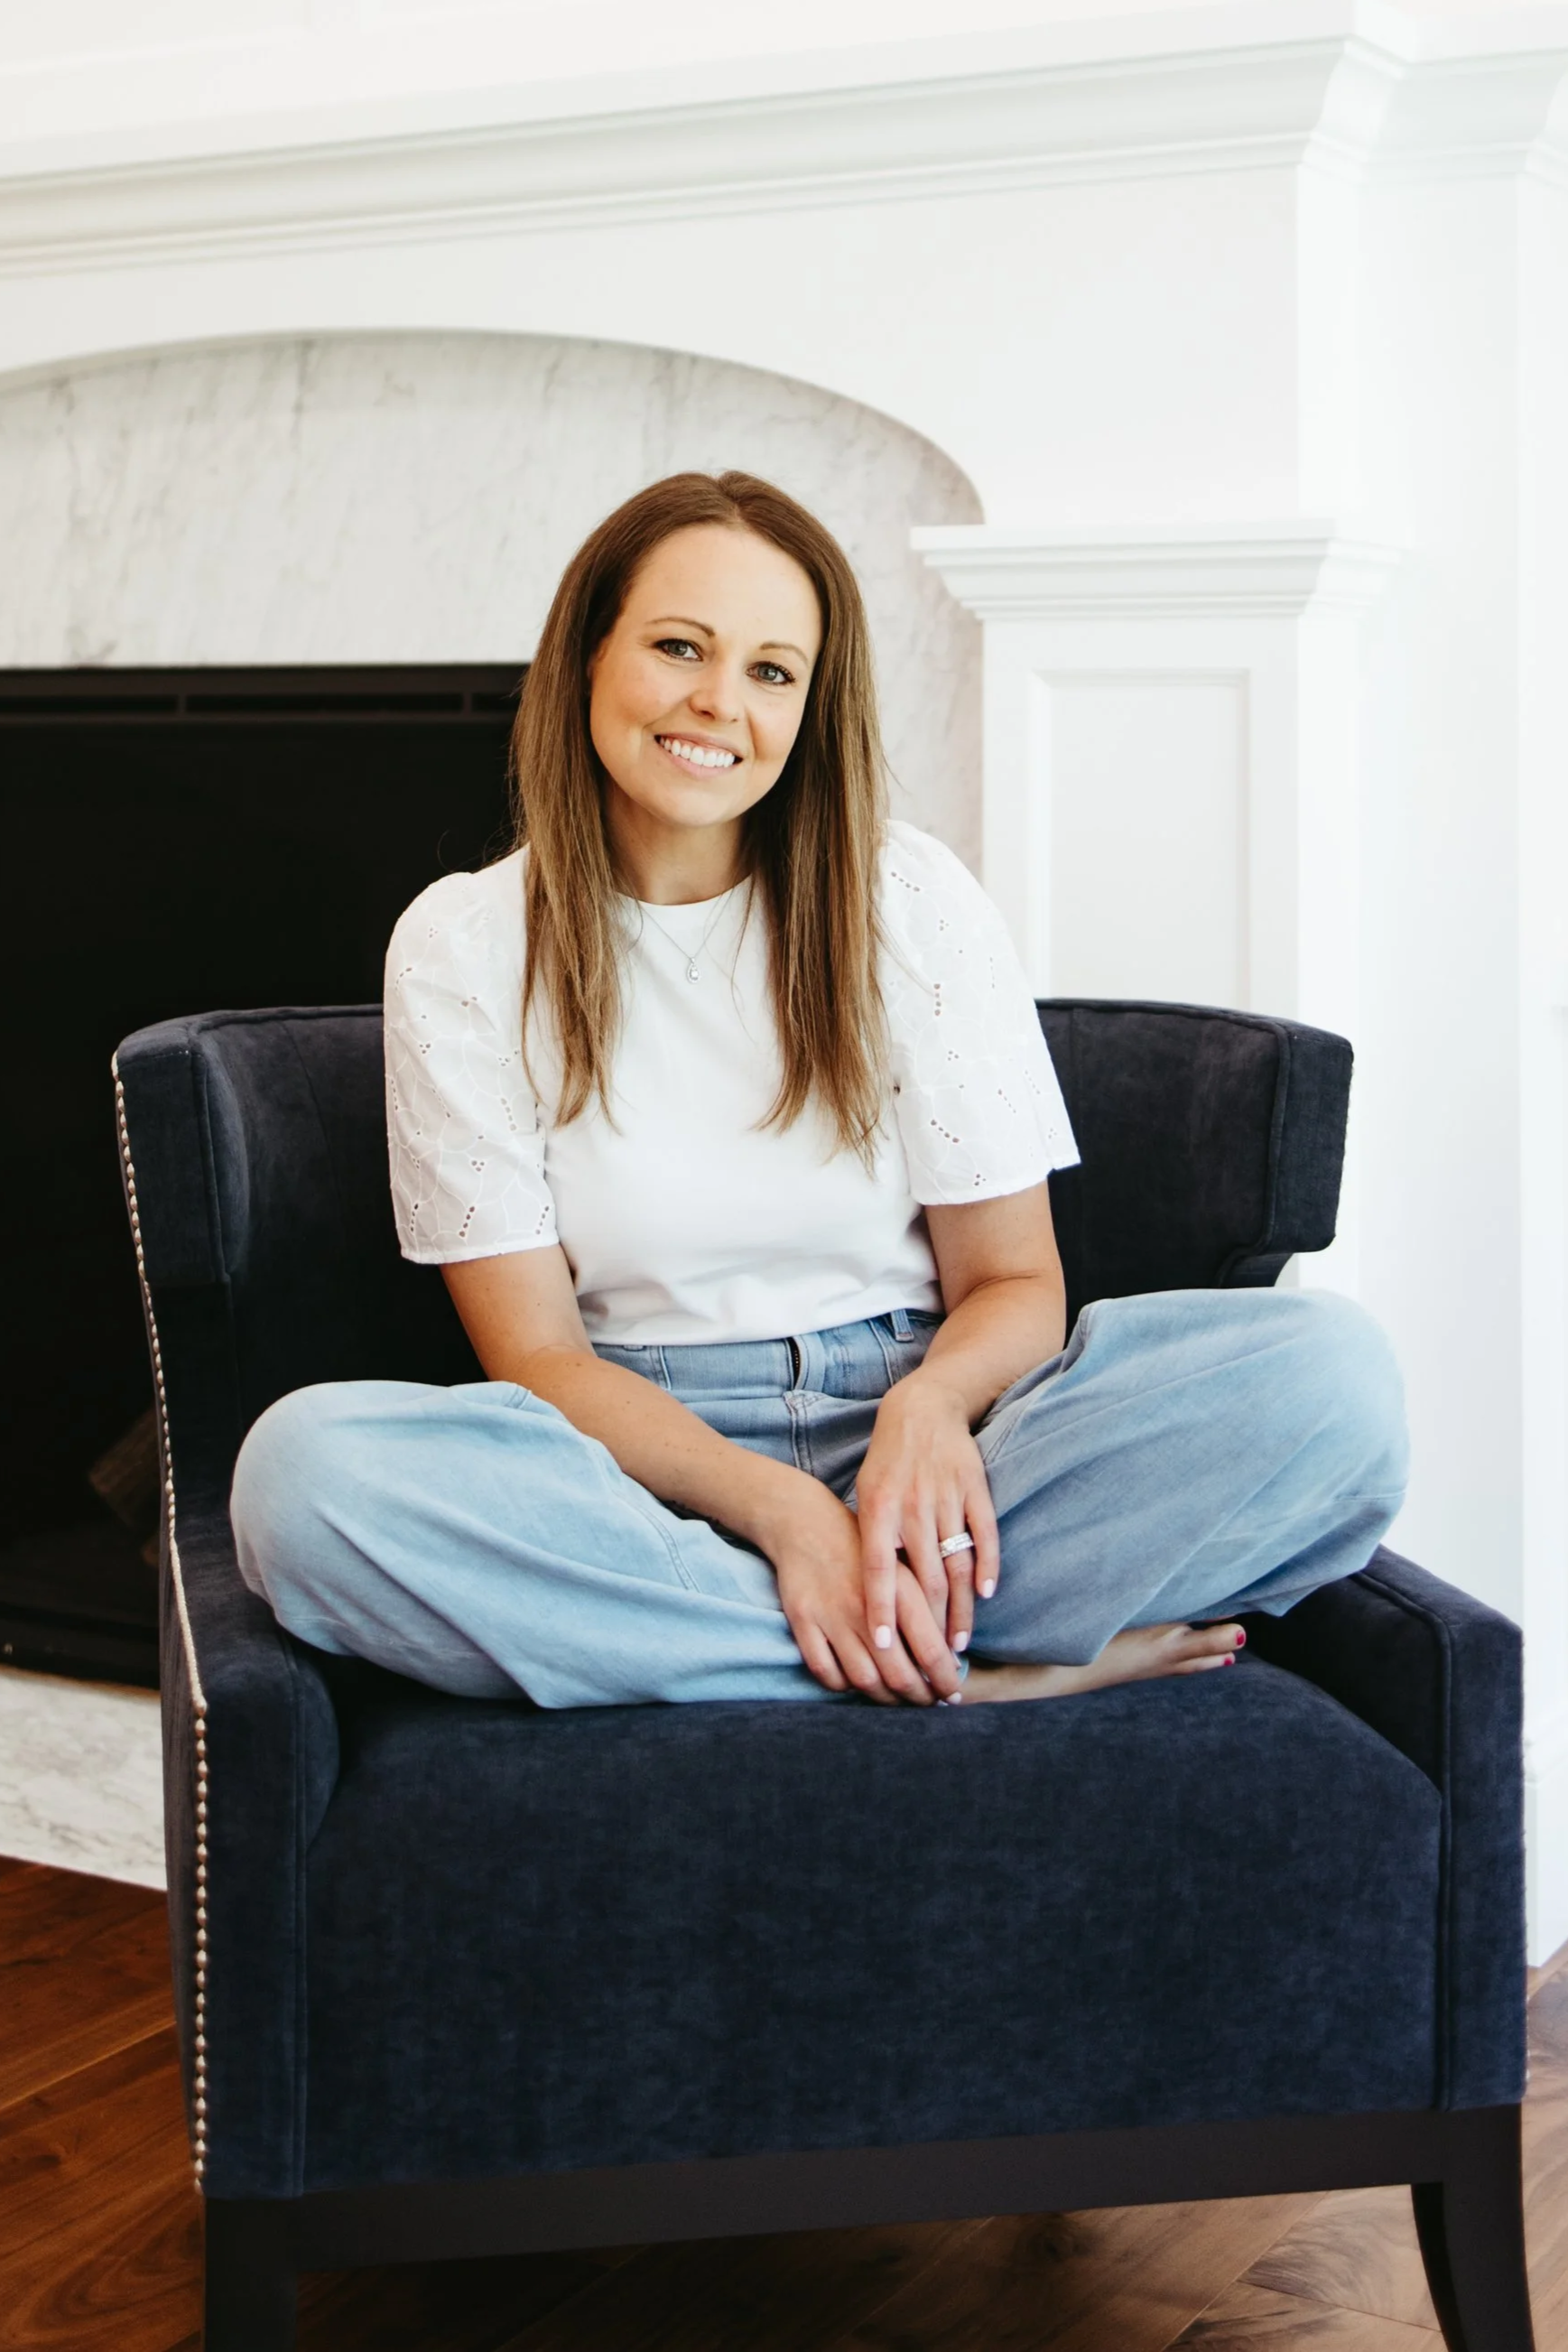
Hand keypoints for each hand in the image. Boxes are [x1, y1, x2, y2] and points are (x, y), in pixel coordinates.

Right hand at [759, 1473, 963, 1705]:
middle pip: (899, 1673)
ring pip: (864, 1679)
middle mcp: (867, 1606)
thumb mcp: (901, 1568)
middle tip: (928, 1704)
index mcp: (899, 1590)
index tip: (953, 1693)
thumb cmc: (863, 1549)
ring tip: (897, 1699)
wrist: (806, 1523)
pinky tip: (856, 1684)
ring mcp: (832, 1616)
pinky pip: (825, 1672)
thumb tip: (950, 1655)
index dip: (945, 1680)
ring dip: (884, 1698)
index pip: (932, 1650)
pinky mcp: (803, 1622)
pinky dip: (843, 1686)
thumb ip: (925, 1606)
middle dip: (919, 1697)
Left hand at [855, 1373, 1001, 1656]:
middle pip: (923, 1579)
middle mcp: (912, 1506)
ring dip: (959, 1610)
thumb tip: (868, 1595)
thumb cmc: (887, 1462)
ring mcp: (945, 1497)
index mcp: (878, 1509)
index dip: (880, 1609)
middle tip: (933, 1663)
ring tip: (958, 1643)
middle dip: (929, 1626)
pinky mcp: (974, 1488)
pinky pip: (984, 1535)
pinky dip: (987, 1566)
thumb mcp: (865, 1495)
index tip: (883, 1647)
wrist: (921, 1410)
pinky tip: (985, 1594)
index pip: (878, 1570)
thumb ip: (869, 1540)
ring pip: (955, 1565)